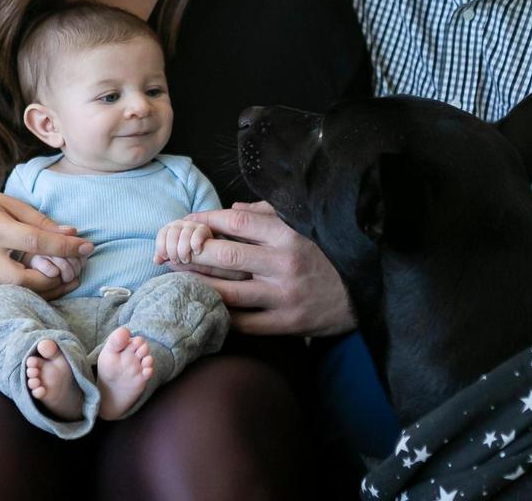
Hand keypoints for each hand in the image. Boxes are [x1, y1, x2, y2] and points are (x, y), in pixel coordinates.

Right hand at [0, 188, 93, 301]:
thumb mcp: (9, 203)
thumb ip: (40, 220)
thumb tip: (71, 234)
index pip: (34, 242)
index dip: (64, 246)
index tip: (87, 247)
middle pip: (22, 280)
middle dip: (53, 280)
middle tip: (74, 272)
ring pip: (14, 293)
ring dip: (44, 291)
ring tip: (66, 281)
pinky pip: (5, 293)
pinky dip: (28, 292)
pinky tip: (45, 283)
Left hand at [154, 220, 212, 264]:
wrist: (201, 249)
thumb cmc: (184, 251)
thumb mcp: (172, 254)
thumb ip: (163, 256)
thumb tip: (156, 260)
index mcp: (170, 227)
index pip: (162, 233)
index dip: (161, 246)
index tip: (165, 257)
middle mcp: (180, 223)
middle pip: (172, 234)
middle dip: (172, 251)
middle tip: (176, 261)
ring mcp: (192, 225)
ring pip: (184, 235)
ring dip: (183, 251)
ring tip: (185, 260)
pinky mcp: (203, 228)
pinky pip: (197, 235)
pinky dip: (195, 245)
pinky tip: (196, 252)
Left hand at [173, 201, 355, 336]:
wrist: (362, 291)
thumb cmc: (326, 251)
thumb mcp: (303, 224)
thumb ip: (267, 213)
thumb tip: (230, 208)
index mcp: (288, 233)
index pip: (235, 221)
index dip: (205, 219)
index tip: (185, 222)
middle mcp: (284, 262)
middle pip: (225, 256)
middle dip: (191, 253)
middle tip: (169, 252)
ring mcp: (284, 295)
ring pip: (228, 292)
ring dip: (196, 285)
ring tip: (175, 280)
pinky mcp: (286, 323)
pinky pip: (243, 323)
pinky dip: (219, 316)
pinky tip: (201, 308)